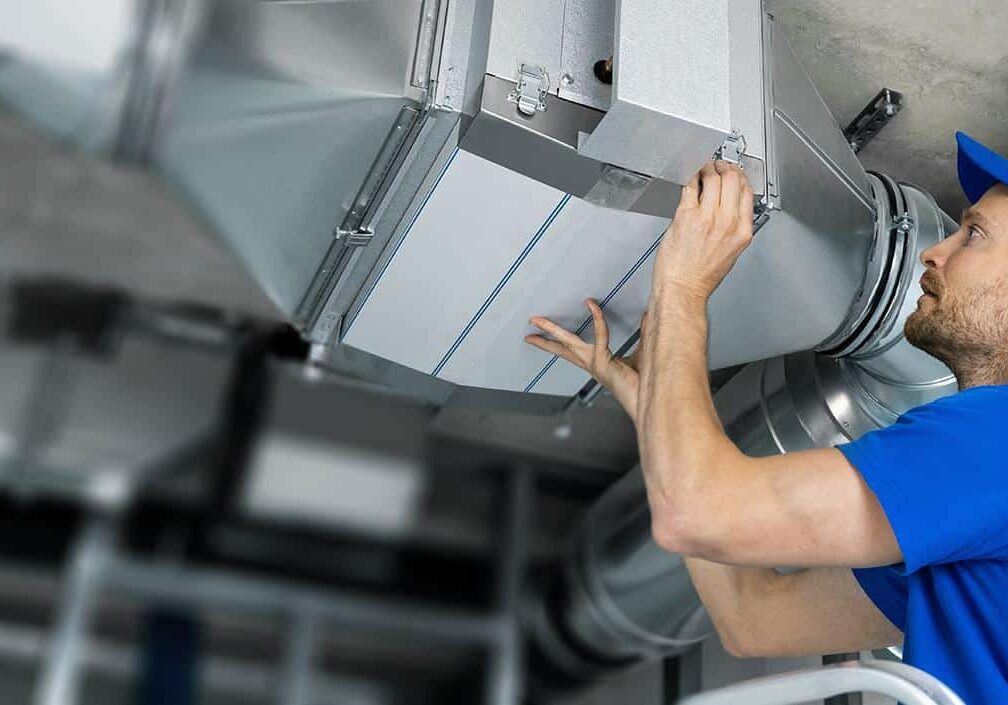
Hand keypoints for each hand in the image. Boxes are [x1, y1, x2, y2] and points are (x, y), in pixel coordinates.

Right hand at [524, 299, 642, 421]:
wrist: (649, 402)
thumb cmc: (644, 382)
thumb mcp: (643, 352)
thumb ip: (643, 334)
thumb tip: (648, 315)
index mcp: (596, 363)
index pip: (572, 349)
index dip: (562, 336)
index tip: (554, 326)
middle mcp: (592, 364)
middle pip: (562, 348)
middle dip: (544, 337)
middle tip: (531, 324)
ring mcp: (595, 364)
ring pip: (568, 343)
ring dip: (552, 330)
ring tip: (537, 320)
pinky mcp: (604, 363)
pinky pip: (599, 336)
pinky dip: (597, 319)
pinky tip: (591, 305)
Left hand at [652, 160, 754, 302]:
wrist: (682, 289)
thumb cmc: (702, 277)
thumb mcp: (731, 252)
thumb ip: (733, 228)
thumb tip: (728, 207)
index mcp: (742, 231)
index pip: (747, 192)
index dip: (740, 177)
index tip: (733, 173)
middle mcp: (727, 222)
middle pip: (732, 179)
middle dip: (725, 167)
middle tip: (717, 165)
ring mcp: (706, 217)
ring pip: (712, 178)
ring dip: (707, 169)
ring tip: (702, 170)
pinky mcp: (685, 216)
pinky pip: (690, 187)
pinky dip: (690, 179)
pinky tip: (690, 180)